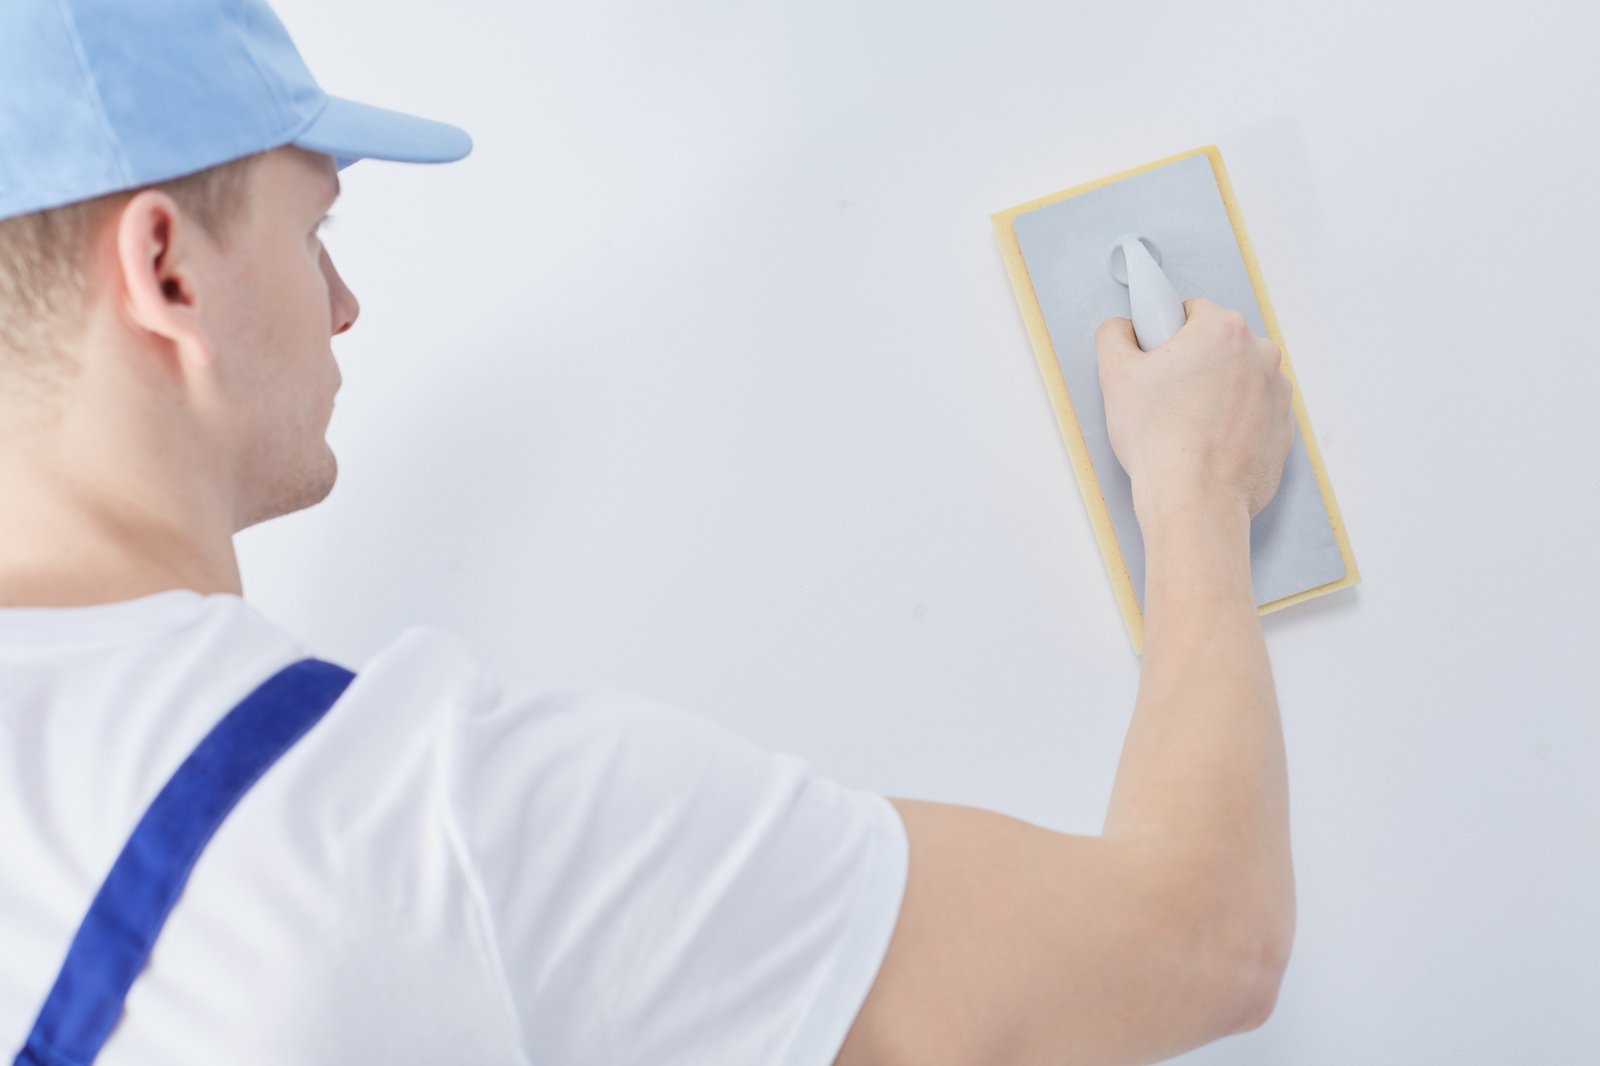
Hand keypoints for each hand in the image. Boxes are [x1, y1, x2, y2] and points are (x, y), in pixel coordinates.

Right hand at [1095, 297, 1293, 520]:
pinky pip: (1252, 413)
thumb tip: (1123, 331)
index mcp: (1223, 329)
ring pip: (1236, 379)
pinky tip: (1206, 443)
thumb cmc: (1161, 442)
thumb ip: (1114, 336)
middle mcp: (1260, 354)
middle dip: (1193, 364)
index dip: (1165, 335)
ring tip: (1185, 426)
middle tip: (1165, 398)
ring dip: (1215, 393)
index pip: (1190, 311)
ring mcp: (1276, 393)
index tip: (1156, 360)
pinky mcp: (1282, 428)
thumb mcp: (1115, 376)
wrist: (1195, 500)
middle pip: (1217, 345)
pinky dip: (1232, 422)